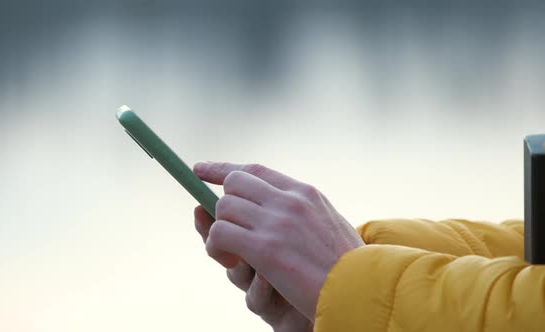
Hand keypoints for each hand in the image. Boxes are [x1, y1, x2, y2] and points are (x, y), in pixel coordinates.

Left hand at [193, 162, 364, 321]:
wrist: (361, 291)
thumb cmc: (349, 266)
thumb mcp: (329, 224)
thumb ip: (302, 211)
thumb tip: (273, 204)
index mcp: (305, 193)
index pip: (255, 170)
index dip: (223, 168)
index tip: (201, 168)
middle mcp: (289, 201)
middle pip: (233, 184)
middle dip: (222, 205)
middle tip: (226, 230)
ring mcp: (276, 222)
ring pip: (223, 208)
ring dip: (218, 231)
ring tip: (230, 253)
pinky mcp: (264, 248)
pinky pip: (220, 233)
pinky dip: (216, 247)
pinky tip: (230, 260)